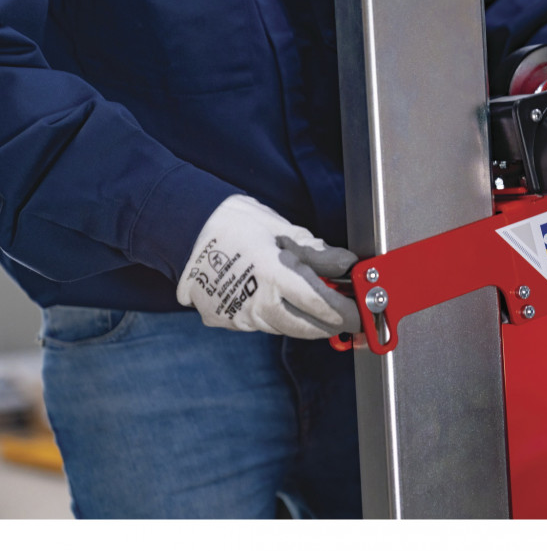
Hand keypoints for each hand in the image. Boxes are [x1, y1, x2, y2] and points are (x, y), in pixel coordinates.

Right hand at [176, 195, 361, 338]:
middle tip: (344, 319)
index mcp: (274, 274)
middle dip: (328, 326)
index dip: (344, 313)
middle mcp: (256, 301)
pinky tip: (276, 300)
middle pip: (304, 327)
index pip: (320, 305)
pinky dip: (273, 316)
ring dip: (301, 320)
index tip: (358, 315)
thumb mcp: (283, 231)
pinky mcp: (223, 320)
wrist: (184, 228)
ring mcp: (237, 315)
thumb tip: (346, 265)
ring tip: (312, 305)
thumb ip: (318, 254)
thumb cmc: (236, 223)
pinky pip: (257, 324)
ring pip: (281, 327)